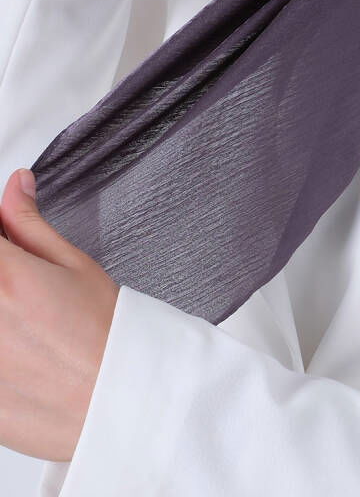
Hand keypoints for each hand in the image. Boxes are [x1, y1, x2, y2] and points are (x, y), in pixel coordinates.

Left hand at [0, 169, 119, 461]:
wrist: (120, 400)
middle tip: (26, 294)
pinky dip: (2, 350)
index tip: (13, 250)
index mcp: (4, 278)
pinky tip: (21, 352)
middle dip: (5, 274)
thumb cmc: (104, 334)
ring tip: (25, 325)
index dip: (2, 241)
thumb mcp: (74, 264)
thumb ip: (28, 223)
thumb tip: (15, 186)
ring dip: (4, 313)